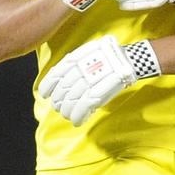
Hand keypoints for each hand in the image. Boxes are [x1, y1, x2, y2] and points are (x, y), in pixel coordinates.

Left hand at [38, 35, 159, 125]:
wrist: (129, 60)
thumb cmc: (107, 57)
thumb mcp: (88, 52)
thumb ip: (73, 65)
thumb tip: (59, 83)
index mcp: (76, 58)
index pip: (56, 74)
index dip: (47, 86)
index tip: (44, 95)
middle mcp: (80, 69)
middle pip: (63, 91)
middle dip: (58, 102)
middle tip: (59, 108)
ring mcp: (90, 81)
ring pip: (71, 101)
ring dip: (67, 112)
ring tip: (67, 115)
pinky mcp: (99, 92)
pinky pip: (83, 108)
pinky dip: (78, 116)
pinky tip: (76, 121)